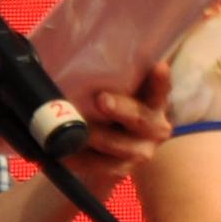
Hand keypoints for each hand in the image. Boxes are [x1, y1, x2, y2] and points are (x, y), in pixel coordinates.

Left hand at [63, 62, 170, 193]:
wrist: (104, 153)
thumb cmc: (108, 112)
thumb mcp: (114, 93)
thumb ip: (111, 79)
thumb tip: (73, 51)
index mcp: (155, 102)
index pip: (161, 89)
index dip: (160, 80)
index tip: (158, 66)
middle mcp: (155, 127)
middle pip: (140, 118)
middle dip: (121, 109)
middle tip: (101, 99)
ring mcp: (141, 152)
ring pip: (117, 145)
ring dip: (92, 136)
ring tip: (71, 129)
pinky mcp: (122, 170)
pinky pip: (98, 166)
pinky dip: (78, 158)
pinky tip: (60, 153)